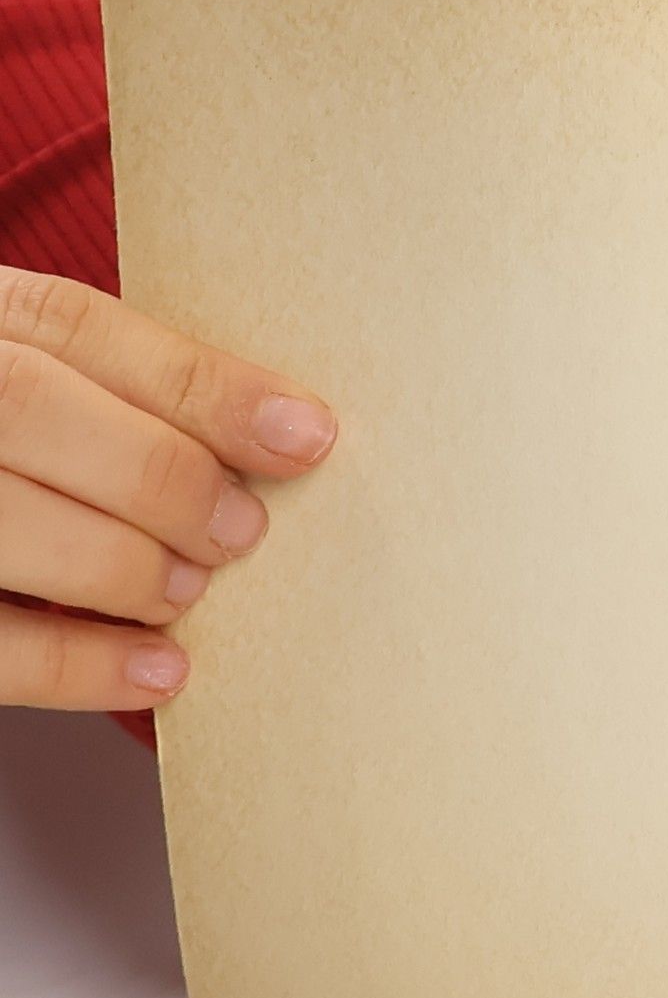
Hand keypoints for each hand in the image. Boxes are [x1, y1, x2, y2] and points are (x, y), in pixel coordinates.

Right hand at [0, 268, 335, 709]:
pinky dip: (78, 663)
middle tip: (241, 532)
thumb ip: (134, 399)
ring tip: (188, 592)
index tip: (307, 437)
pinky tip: (163, 671)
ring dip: (121, 565)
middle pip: (29, 408)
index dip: (201, 386)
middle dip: (161, 477)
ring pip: (3, 518)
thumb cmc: (28, 451)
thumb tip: (289, 440)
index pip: (74, 326)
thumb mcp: (54, 386)